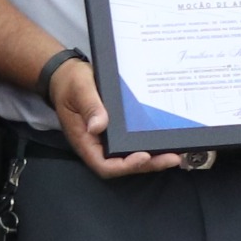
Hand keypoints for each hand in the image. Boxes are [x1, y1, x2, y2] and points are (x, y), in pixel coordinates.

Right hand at [53, 55, 177, 178]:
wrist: (65, 74)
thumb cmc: (70, 82)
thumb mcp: (79, 89)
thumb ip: (90, 107)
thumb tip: (99, 126)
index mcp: (85, 140)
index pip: (104, 165)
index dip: (125, 166)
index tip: (144, 156)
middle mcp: (96, 145)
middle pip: (122, 165)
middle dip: (147, 164)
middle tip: (172, 158)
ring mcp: (106, 140)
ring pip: (128, 157)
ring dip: (151, 158)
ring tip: (174, 154)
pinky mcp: (114, 132)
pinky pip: (130, 143)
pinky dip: (147, 145)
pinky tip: (164, 141)